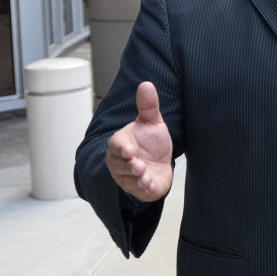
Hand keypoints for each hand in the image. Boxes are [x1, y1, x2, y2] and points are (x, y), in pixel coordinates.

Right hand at [105, 81, 173, 201]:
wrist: (159, 163)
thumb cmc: (150, 142)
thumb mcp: (151, 122)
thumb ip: (148, 106)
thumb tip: (146, 84)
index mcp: (121, 144)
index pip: (117, 145)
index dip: (122, 147)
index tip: (128, 149)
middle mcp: (121, 162)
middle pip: (121, 164)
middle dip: (129, 165)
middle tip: (137, 164)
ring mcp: (129, 177)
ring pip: (129, 179)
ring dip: (137, 177)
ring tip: (144, 174)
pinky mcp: (140, 189)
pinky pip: (140, 191)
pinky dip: (144, 189)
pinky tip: (149, 186)